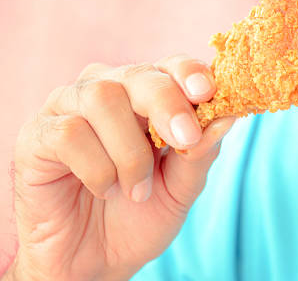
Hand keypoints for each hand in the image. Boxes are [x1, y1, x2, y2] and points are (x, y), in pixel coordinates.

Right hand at [10, 55, 234, 279]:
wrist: (95, 261)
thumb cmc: (140, 215)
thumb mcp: (181, 187)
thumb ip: (201, 152)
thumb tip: (228, 117)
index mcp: (146, 96)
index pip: (171, 66)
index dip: (189, 73)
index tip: (206, 93)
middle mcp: (108, 91)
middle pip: (138, 75)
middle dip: (167, 105)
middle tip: (184, 139)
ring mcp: (68, 108)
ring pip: (102, 99)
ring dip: (130, 151)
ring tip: (137, 191)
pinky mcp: (37, 135)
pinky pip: (69, 133)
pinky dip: (97, 168)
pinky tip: (105, 190)